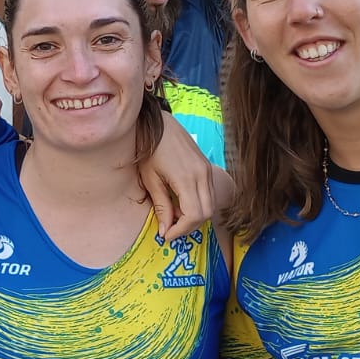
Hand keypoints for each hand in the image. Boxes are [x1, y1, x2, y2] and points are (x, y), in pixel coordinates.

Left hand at [137, 114, 213, 240]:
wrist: (159, 123)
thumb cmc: (149, 149)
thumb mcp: (151, 179)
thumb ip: (161, 206)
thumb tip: (164, 230)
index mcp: (187, 178)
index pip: (194, 215)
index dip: (181, 230)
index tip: (167, 235)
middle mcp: (202, 175)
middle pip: (206, 213)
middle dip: (189, 226)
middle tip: (170, 229)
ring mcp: (207, 170)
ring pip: (210, 205)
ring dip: (195, 216)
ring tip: (174, 216)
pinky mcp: (207, 167)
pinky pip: (209, 193)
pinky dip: (198, 204)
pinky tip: (180, 203)